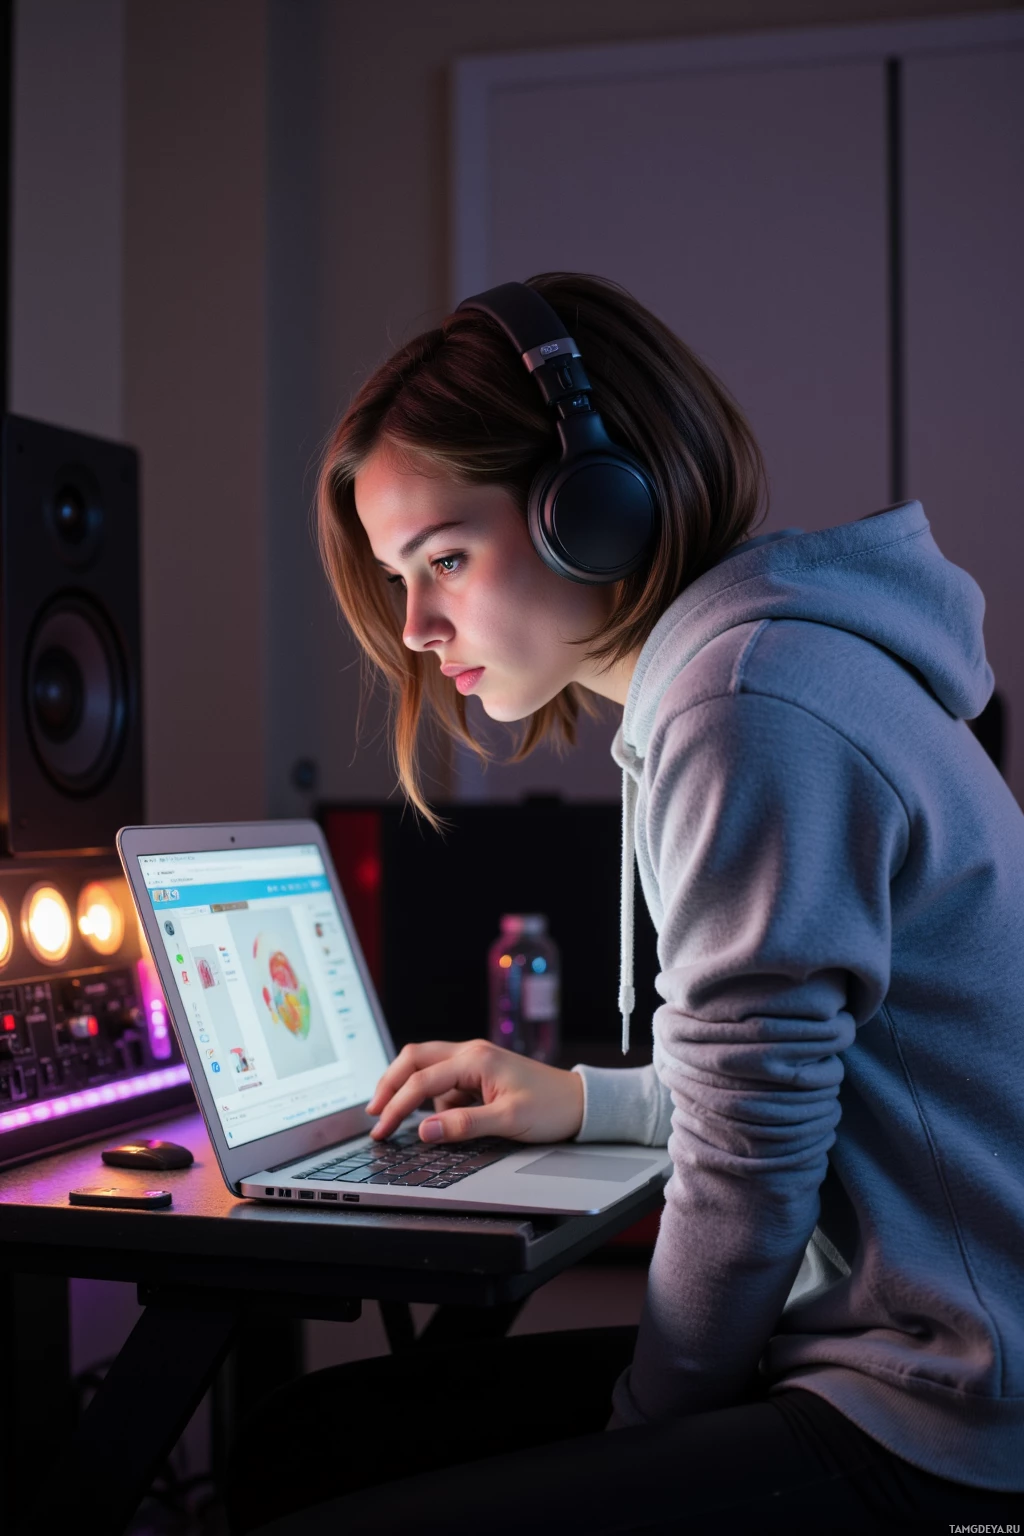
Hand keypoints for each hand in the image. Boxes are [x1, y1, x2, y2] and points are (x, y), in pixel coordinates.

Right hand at [366, 1039, 584, 1144]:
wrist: (580, 1103)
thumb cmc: (551, 1109)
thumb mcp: (507, 1121)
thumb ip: (463, 1125)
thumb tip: (423, 1131)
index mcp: (475, 1059)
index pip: (421, 1081)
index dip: (395, 1106)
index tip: (380, 1131)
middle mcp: (471, 1053)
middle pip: (414, 1058)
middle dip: (390, 1084)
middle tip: (374, 1113)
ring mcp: (474, 1061)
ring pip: (426, 1066)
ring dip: (408, 1088)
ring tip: (394, 1117)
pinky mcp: (479, 1074)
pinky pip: (444, 1081)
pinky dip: (430, 1097)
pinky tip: (433, 1118)